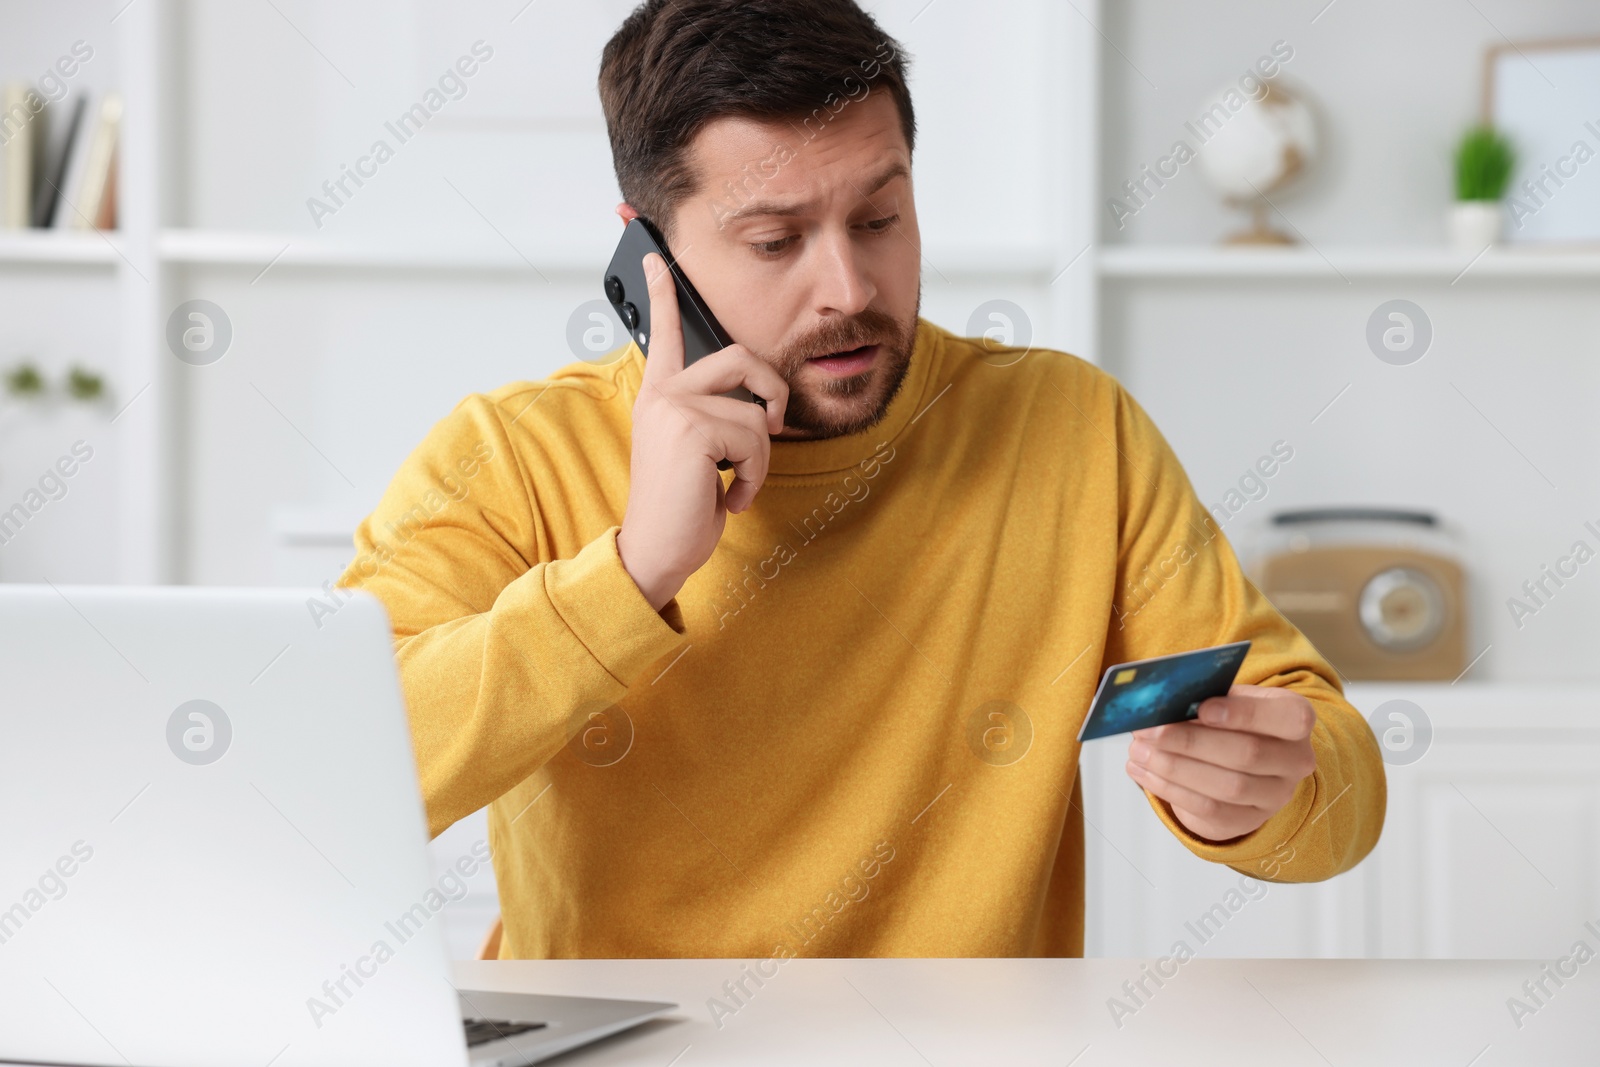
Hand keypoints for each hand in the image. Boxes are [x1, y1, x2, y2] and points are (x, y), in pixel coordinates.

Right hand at [617, 252, 788, 611]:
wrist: (656, 551)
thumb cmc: (681, 506)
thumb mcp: (696, 453)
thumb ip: (712, 416)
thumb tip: (758, 404)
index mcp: (660, 394)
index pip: (662, 332)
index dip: (662, 291)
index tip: (654, 255)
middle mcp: (662, 393)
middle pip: (740, 356)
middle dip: (773, 390)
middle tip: (773, 425)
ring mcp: (674, 407)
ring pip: (756, 411)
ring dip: (761, 457)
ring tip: (736, 484)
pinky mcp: (692, 429)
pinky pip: (756, 439)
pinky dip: (756, 477)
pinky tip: (731, 498)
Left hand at [1124, 684, 1316, 843]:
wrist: (1244, 755)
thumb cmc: (1231, 718)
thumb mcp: (1228, 696)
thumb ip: (1205, 695)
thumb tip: (1161, 701)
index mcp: (1296, 719)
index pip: (1288, 718)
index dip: (1245, 714)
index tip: (1203, 708)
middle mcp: (1295, 761)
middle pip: (1247, 754)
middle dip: (1191, 742)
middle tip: (1150, 731)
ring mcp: (1275, 796)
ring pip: (1227, 787)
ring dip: (1175, 768)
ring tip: (1139, 751)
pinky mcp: (1248, 821)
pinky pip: (1209, 811)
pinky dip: (1171, 791)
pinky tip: (1145, 773)